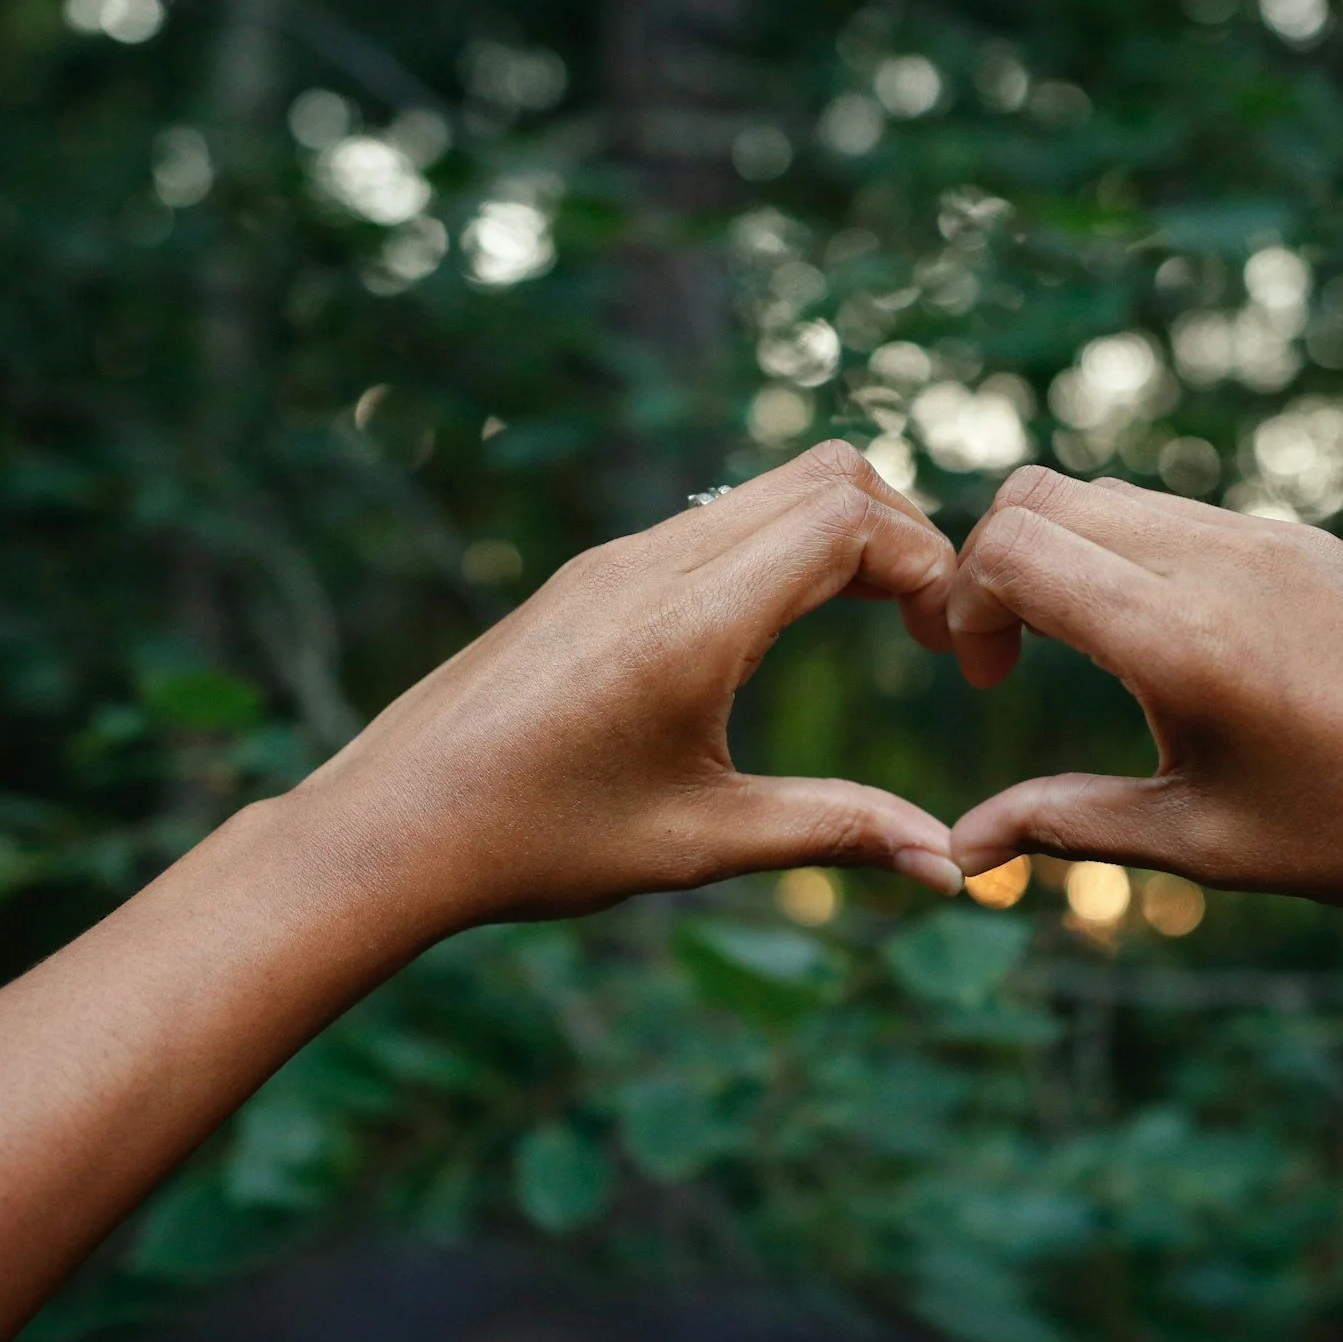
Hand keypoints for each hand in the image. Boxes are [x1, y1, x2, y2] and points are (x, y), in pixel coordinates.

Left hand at [287, 442, 967, 933]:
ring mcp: (617, 559)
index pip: (850, 519)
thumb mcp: (702, 841)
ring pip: (769, 489)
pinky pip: (715, 520)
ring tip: (881, 624)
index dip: (931, 565)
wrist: (387, 827)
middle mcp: (655, 563)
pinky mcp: (591, 576)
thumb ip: (836, 830)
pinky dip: (782, 549)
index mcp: (692, 620)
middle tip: (933, 629)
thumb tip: (950, 866)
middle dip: (907, 535)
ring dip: (845, 538)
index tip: (955, 653)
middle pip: (825, 475)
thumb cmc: (536, 841)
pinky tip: (784, 632)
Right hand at [943, 467, 1342, 937]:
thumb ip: (1067, 824)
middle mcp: (1224, 563)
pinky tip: (1181, 652)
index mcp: (1184, 640)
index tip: (988, 679)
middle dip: (995, 566)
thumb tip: (961, 851)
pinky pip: (1189, 515)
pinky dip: (1140, 558)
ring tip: (1091, 656)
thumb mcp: (1201, 841)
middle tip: (1010, 660)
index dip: (962, 603)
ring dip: (1071, 558)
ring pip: (1117, 497)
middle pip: (1045, 496)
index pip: (1013, 547)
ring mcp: (1276, 538)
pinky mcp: (1314, 541)